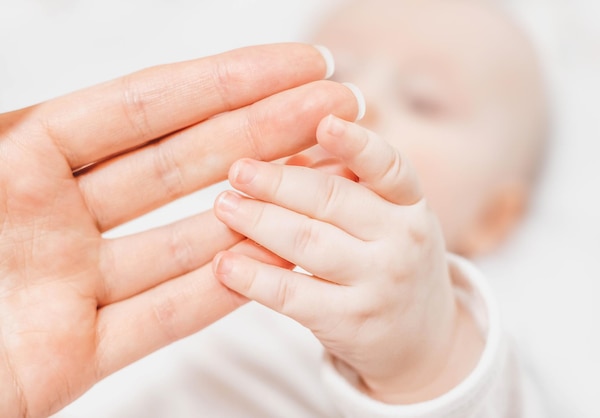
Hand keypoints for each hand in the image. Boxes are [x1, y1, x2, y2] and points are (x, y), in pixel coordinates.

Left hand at [0, 44, 359, 416]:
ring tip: (328, 174)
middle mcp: (45, 217)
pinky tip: (277, 255)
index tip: (296, 64)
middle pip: (179, 163)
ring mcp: (65, 286)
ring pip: (183, 237)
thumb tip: (19, 79)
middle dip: (265, 130)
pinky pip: (161, 316)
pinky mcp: (72, 356)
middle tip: (334, 105)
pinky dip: (221, 289)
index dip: (225, 80)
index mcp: (10, 162)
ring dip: (259, 207)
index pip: (142, 107)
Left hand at [213, 115, 483, 403]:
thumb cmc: (388, 259)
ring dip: (258, 221)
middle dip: (277, 182)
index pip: (389, 167)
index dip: (356, 144)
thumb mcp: (384, 217)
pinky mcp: (350, 323)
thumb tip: (285, 156)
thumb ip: (342, 184)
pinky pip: (292, 294)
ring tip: (223, 205)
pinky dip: (253, 277)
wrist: (419, 336)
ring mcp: (379, 283)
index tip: (324, 122)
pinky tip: (224, 264)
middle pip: (332, 200)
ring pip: (307, 242)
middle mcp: (403, 239)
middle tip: (237, 169)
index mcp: (411, 202)